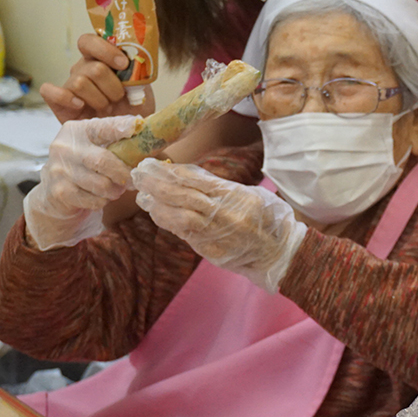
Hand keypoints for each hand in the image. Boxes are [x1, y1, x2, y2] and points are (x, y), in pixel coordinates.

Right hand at [23, 116, 138, 249]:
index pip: (101, 127)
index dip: (120, 127)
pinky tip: (101, 197)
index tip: (138, 126)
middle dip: (124, 172)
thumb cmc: (83, 165)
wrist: (53, 193)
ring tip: (117, 189)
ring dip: (116, 189)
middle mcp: (64, 147)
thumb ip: (115, 139)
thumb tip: (146, 131)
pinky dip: (104, 200)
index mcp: (76, 130)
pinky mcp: (60, 192)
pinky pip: (94, 200)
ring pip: (101, 184)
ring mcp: (60, 170)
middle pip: (103, 160)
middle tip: (134, 179)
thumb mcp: (94, 146)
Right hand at [40, 33, 154, 122]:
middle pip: (94, 68)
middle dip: (112, 87)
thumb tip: (134, 66)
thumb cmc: (131, 108)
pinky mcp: (57, 102)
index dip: (106, 50)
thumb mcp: (141, 89)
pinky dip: (66, 98)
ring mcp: (69, 84)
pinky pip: (49, 91)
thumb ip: (137, 75)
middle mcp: (83, 69)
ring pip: (80, 82)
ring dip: (99, 99)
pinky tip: (81, 106)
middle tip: (119, 99)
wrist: (124, 134)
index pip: (91, 41)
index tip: (123, 64)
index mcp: (101, 59)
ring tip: (107, 108)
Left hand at [131, 158, 307, 292]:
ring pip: (180, 215)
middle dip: (158, 184)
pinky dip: (168, 221)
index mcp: (236, 195)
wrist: (279, 252)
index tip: (153, 164)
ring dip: (158, 204)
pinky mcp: (211, 250)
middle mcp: (225, 214)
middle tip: (139, 174)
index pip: (196, 180)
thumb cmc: (267, 218)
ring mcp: (217, 233)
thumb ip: (220, 187)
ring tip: (143, 195)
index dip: (172, 171)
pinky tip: (156, 212)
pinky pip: (185, 233)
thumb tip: (186, 175)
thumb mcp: (249, 194)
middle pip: (184, 196)